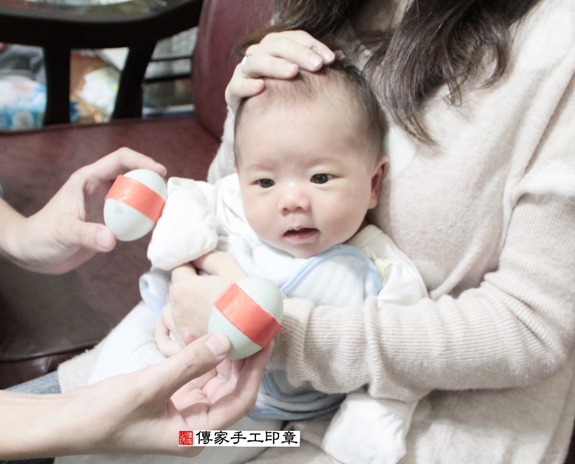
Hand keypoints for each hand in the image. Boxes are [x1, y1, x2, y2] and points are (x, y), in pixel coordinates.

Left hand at [0, 148, 165, 273]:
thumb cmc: (41, 236)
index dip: (141, 161)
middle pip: (134, 174)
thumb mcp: (63, 233)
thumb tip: (110, 240)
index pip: (120, 160)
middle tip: (169, 194)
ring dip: (153, 198)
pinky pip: (134, 214)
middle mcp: (101, 188)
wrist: (33, 253)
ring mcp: (107, 204)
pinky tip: (156, 224)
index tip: (159, 172)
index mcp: (89, 179)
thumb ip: (86, 234)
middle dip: (153, 180)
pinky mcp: (111, 221)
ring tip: (168, 208)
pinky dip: (147, 216)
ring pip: (137, 193)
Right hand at [0, 333, 271, 458]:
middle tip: (256, 327)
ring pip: (216, 379)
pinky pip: (197, 374)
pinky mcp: (172, 397)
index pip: (240, 400)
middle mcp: (195, 423)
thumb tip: (226, 342)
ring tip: (237, 324)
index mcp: (195, 432)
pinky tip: (206, 332)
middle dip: (245, 359)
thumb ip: (189, 364)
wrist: (67, 422)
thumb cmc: (104, 415)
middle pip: (232, 387)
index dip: (256, 370)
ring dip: (226, 354)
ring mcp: (184, 410)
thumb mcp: (149, 387)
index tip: (266, 341)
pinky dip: (204, 355)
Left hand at [164, 251, 246, 345]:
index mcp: (183, 288)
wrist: (256, 330)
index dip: (193, 265)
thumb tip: (196, 256)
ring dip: (178, 306)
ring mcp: (180, 332)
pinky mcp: (186, 349)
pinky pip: (166, 342)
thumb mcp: (230, 267)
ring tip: (195, 306)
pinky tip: (168, 329)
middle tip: (208, 285)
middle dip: (187, 284)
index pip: (180, 268)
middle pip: (175, 289)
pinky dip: (165, 334)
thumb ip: (209, 257)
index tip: (205, 267)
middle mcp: (176, 311)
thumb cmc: (244, 297)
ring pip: (168, 313)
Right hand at [225, 30, 334, 111]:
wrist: (260, 123)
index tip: (331, 59)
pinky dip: (247, 85)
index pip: (295, 38)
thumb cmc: (287, 97)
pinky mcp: (233, 92)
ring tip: (293, 73)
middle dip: (299, 53)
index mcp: (276, 47)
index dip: (313, 45)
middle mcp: (259, 54)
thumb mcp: (303, 81)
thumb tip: (342, 57)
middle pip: (276, 45)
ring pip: (256, 60)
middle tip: (317, 66)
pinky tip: (261, 87)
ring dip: (275, 65)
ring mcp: (244, 72)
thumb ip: (317, 68)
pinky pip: (237, 85)